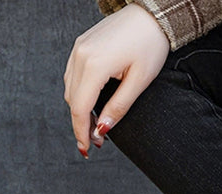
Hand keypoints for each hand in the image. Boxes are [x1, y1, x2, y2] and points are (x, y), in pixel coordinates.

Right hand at [64, 5, 169, 157]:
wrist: (151, 15)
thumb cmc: (150, 45)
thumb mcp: (139, 81)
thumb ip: (118, 107)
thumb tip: (102, 129)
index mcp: (95, 65)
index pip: (80, 108)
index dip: (82, 132)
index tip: (87, 149)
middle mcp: (81, 55)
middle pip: (73, 101)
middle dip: (82, 124)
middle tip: (98, 141)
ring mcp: (79, 48)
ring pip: (70, 89)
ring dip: (80, 110)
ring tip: (96, 125)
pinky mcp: (82, 45)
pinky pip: (73, 76)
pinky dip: (80, 94)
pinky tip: (93, 104)